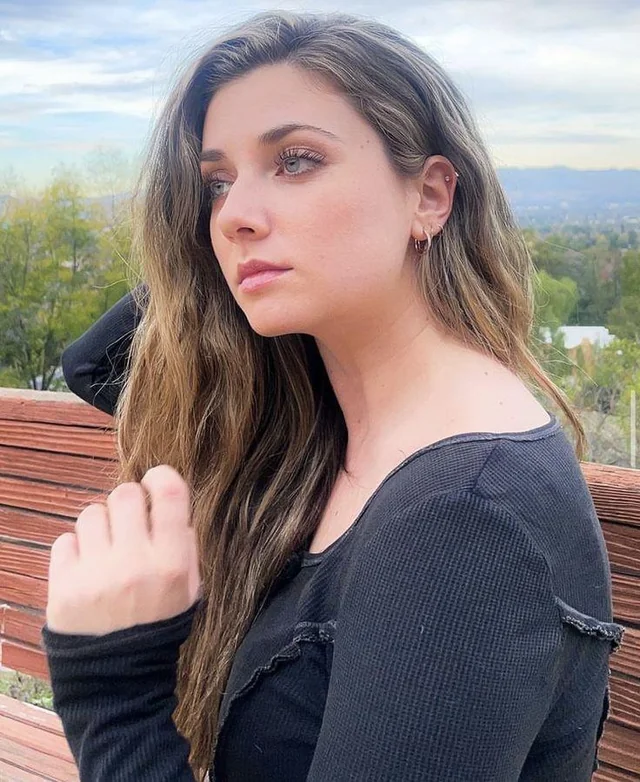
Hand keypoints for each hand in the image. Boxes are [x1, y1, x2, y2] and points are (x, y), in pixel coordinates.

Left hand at [45, 464, 201, 635]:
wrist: (118, 681)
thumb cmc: (159, 627)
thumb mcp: (189, 590)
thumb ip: (184, 545)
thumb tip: (167, 504)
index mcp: (171, 564)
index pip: (168, 494)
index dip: (161, 477)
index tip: (156, 481)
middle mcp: (134, 564)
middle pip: (125, 495)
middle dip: (129, 502)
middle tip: (130, 523)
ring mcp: (95, 575)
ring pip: (91, 513)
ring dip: (101, 526)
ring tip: (106, 550)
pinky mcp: (62, 587)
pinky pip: (64, 540)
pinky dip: (76, 550)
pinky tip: (86, 568)